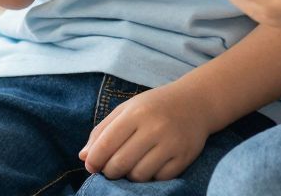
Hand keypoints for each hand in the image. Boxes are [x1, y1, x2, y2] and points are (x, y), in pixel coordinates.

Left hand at [80, 83, 211, 181]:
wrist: (196, 102)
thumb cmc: (155, 106)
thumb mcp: (127, 109)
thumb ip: (103, 130)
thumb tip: (84, 157)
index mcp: (136, 113)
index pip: (106, 144)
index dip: (94, 160)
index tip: (92, 166)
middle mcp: (154, 128)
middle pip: (120, 164)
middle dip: (110, 171)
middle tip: (112, 167)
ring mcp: (171, 143)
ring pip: (139, 175)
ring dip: (131, 175)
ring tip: (133, 164)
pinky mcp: (184, 157)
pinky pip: (159, 179)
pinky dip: (151, 177)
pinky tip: (152, 164)